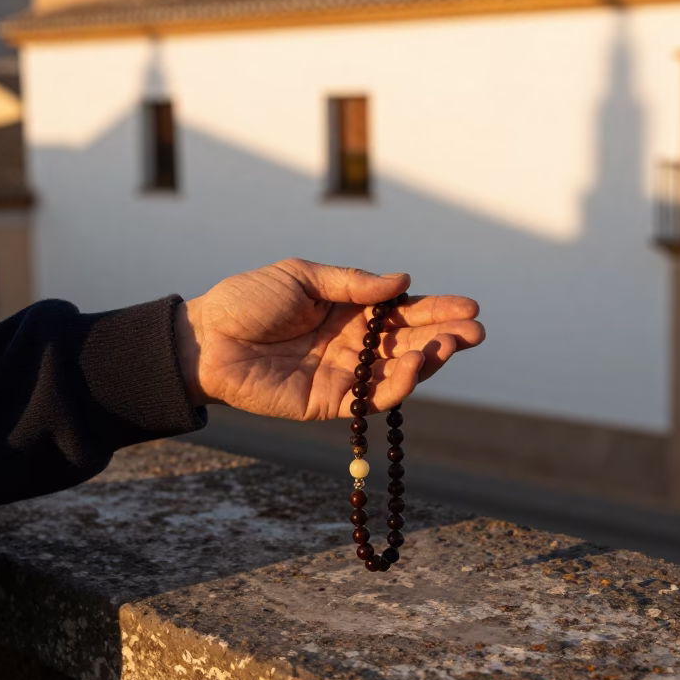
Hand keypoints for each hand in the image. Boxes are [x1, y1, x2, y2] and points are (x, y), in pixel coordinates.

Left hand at [174, 257, 484, 419]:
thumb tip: (403, 282)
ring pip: (396, 372)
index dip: (436, 309)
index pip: (403, 311)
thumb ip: (353, 283)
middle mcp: (353, 343)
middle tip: (474, 332)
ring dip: (428, 361)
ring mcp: (344, 375)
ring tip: (450, 346)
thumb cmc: (248, 301)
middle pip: (408, 342)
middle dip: (444, 337)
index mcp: (349, 309)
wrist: (205, 339)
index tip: (469, 307)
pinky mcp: (329, 403)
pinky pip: (370, 399)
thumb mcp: (302, 276)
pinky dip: (396, 386)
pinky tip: (414, 368)